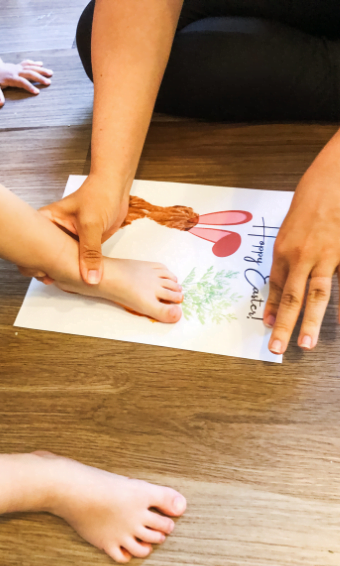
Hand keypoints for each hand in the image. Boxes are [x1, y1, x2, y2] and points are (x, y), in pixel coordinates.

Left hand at [0, 59, 51, 106]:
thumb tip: (1, 103)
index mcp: (12, 78)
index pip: (22, 83)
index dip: (30, 87)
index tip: (37, 92)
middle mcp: (17, 72)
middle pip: (30, 74)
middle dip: (40, 78)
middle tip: (48, 82)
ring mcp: (19, 68)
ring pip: (32, 67)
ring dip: (41, 70)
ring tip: (50, 73)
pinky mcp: (19, 65)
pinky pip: (28, 63)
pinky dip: (34, 63)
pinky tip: (41, 64)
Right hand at [38, 175, 128, 284]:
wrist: (116, 188)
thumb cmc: (98, 195)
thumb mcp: (91, 225)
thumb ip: (90, 253)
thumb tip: (90, 278)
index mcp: (46, 222)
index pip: (33, 245)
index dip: (35, 261)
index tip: (44, 274)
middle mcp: (53, 232)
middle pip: (45, 256)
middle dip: (49, 270)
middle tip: (54, 280)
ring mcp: (66, 239)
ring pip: (61, 261)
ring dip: (65, 271)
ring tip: (67, 282)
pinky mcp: (80, 245)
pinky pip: (76, 261)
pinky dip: (78, 270)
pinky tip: (79, 279)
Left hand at [263, 155, 339, 353]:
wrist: (331, 181)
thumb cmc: (310, 203)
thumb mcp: (290, 229)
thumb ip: (288, 255)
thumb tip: (286, 277)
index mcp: (283, 250)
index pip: (276, 287)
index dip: (273, 309)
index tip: (269, 327)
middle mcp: (301, 255)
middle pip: (291, 297)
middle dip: (284, 325)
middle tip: (277, 348)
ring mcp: (325, 255)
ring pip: (316, 295)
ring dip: (311, 322)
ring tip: (306, 344)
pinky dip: (339, 304)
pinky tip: (338, 321)